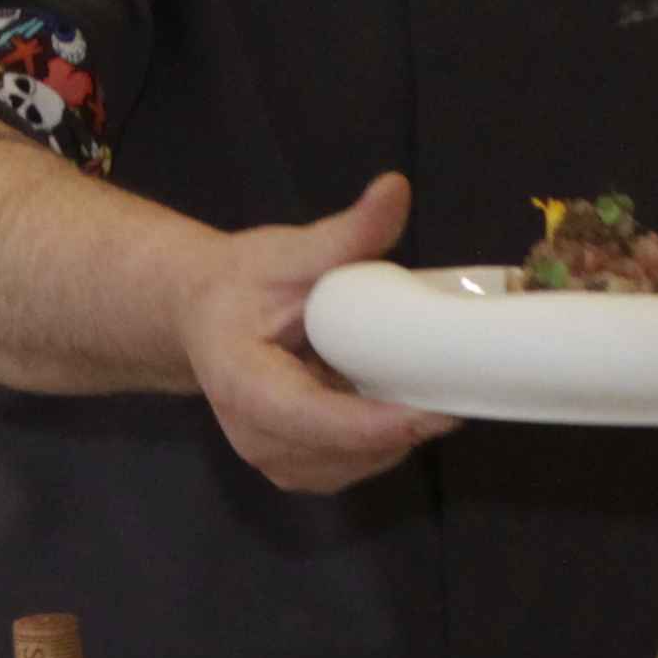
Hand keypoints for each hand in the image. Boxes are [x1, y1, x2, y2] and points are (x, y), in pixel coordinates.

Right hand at [174, 173, 456, 495]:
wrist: (204, 312)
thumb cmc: (242, 282)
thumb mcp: (290, 251)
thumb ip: (346, 232)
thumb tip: (396, 190)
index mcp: (242, 384)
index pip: (315, 420)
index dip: (379, 424)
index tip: (439, 411)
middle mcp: (252, 435)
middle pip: (342, 453)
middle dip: (402, 427)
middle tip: (452, 385)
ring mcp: (272, 459)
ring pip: (353, 467)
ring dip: (395, 436)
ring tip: (419, 385)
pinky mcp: (293, 466)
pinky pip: (350, 467)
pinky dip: (380, 443)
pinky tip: (393, 402)